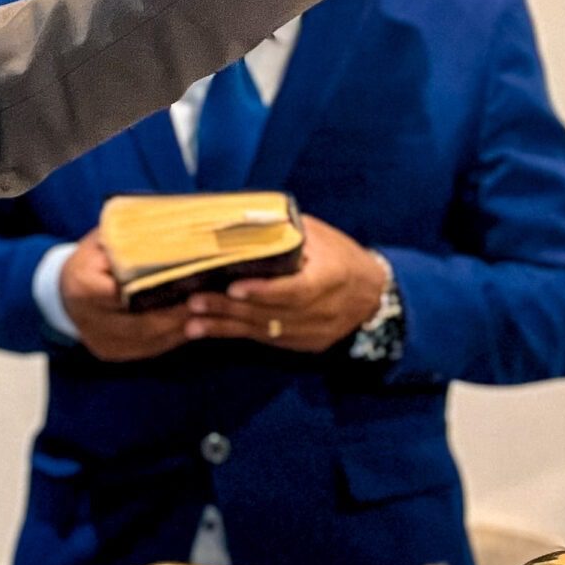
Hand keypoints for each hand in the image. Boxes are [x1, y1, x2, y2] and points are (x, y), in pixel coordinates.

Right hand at [59, 233, 195, 363]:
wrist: (61, 293)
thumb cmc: (90, 261)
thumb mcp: (103, 241)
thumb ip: (131, 240)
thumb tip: (176, 234)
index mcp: (84, 286)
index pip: (126, 293)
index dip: (159, 290)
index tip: (188, 282)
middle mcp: (89, 318)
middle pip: (142, 323)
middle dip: (177, 314)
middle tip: (208, 301)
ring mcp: (99, 340)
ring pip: (149, 340)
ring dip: (180, 328)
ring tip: (206, 313)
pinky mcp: (109, 352)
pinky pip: (148, 349)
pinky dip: (172, 338)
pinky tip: (190, 324)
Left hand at [182, 215, 387, 352]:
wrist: (372, 294)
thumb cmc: (339, 255)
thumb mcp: (319, 235)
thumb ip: (285, 231)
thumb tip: (240, 220)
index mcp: (332, 277)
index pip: (298, 289)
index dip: (265, 292)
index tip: (234, 288)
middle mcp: (325, 310)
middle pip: (273, 314)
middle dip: (230, 310)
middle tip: (195, 302)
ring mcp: (315, 331)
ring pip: (266, 332)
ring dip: (226, 327)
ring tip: (191, 323)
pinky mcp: (305, 344)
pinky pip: (267, 341)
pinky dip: (237, 335)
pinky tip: (208, 331)